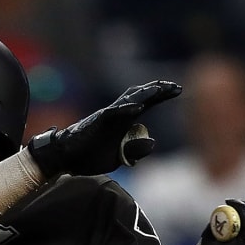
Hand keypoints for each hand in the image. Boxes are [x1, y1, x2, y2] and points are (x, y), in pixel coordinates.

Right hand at [26, 80, 181, 176]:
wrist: (66, 158)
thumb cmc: (91, 155)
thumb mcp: (119, 157)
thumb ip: (136, 150)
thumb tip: (153, 141)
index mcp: (124, 121)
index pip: (146, 104)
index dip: (162, 96)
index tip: (178, 90)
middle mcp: (117, 114)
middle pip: (140, 96)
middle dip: (158, 90)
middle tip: (175, 86)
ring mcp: (107, 116)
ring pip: (127, 100)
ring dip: (144, 95)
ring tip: (160, 90)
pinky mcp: (96, 122)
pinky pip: (113, 113)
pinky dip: (125, 109)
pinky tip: (138, 107)